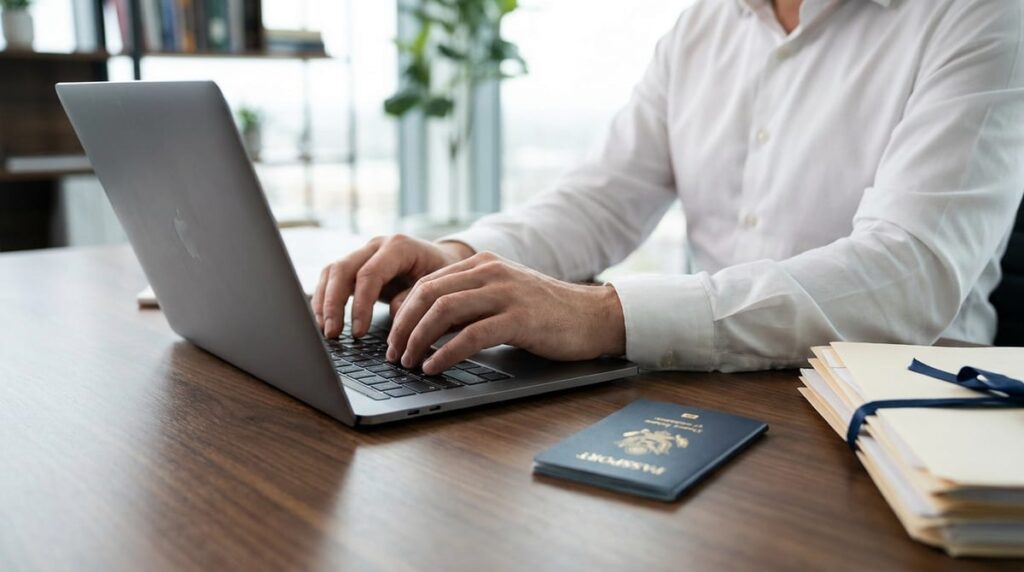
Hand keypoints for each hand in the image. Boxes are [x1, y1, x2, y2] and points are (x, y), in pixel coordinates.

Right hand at [312, 234, 474, 337]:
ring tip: (325, 331)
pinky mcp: (356, 265)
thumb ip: (415, 300)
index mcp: (399, 247)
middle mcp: (377, 245)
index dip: (360, 305)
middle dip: (333, 304)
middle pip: (342, 269)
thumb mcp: (439, 287)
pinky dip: (324, 300)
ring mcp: (364, 253)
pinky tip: (324, 322)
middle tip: (333, 334)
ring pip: (331, 272)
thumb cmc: (444, 275)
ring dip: (324, 302)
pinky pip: (332, 279)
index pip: (370, 273)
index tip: (359, 332)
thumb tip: (395, 317)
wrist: (444, 261)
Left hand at [385, 251, 625, 374]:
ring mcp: (505, 293)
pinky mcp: (519, 318)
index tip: (393, 338)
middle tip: (393, 354)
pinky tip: (434, 367)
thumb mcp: (502, 298)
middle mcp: (490, 272)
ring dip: (418, 339)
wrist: (594, 316)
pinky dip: (445, 353)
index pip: (427, 283)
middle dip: (403, 327)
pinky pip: (471, 335)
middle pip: (428, 295)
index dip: (403, 312)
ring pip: (444, 311)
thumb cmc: (547, 314)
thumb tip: (426, 328)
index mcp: (482, 264)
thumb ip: (469, 305)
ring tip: (408, 362)